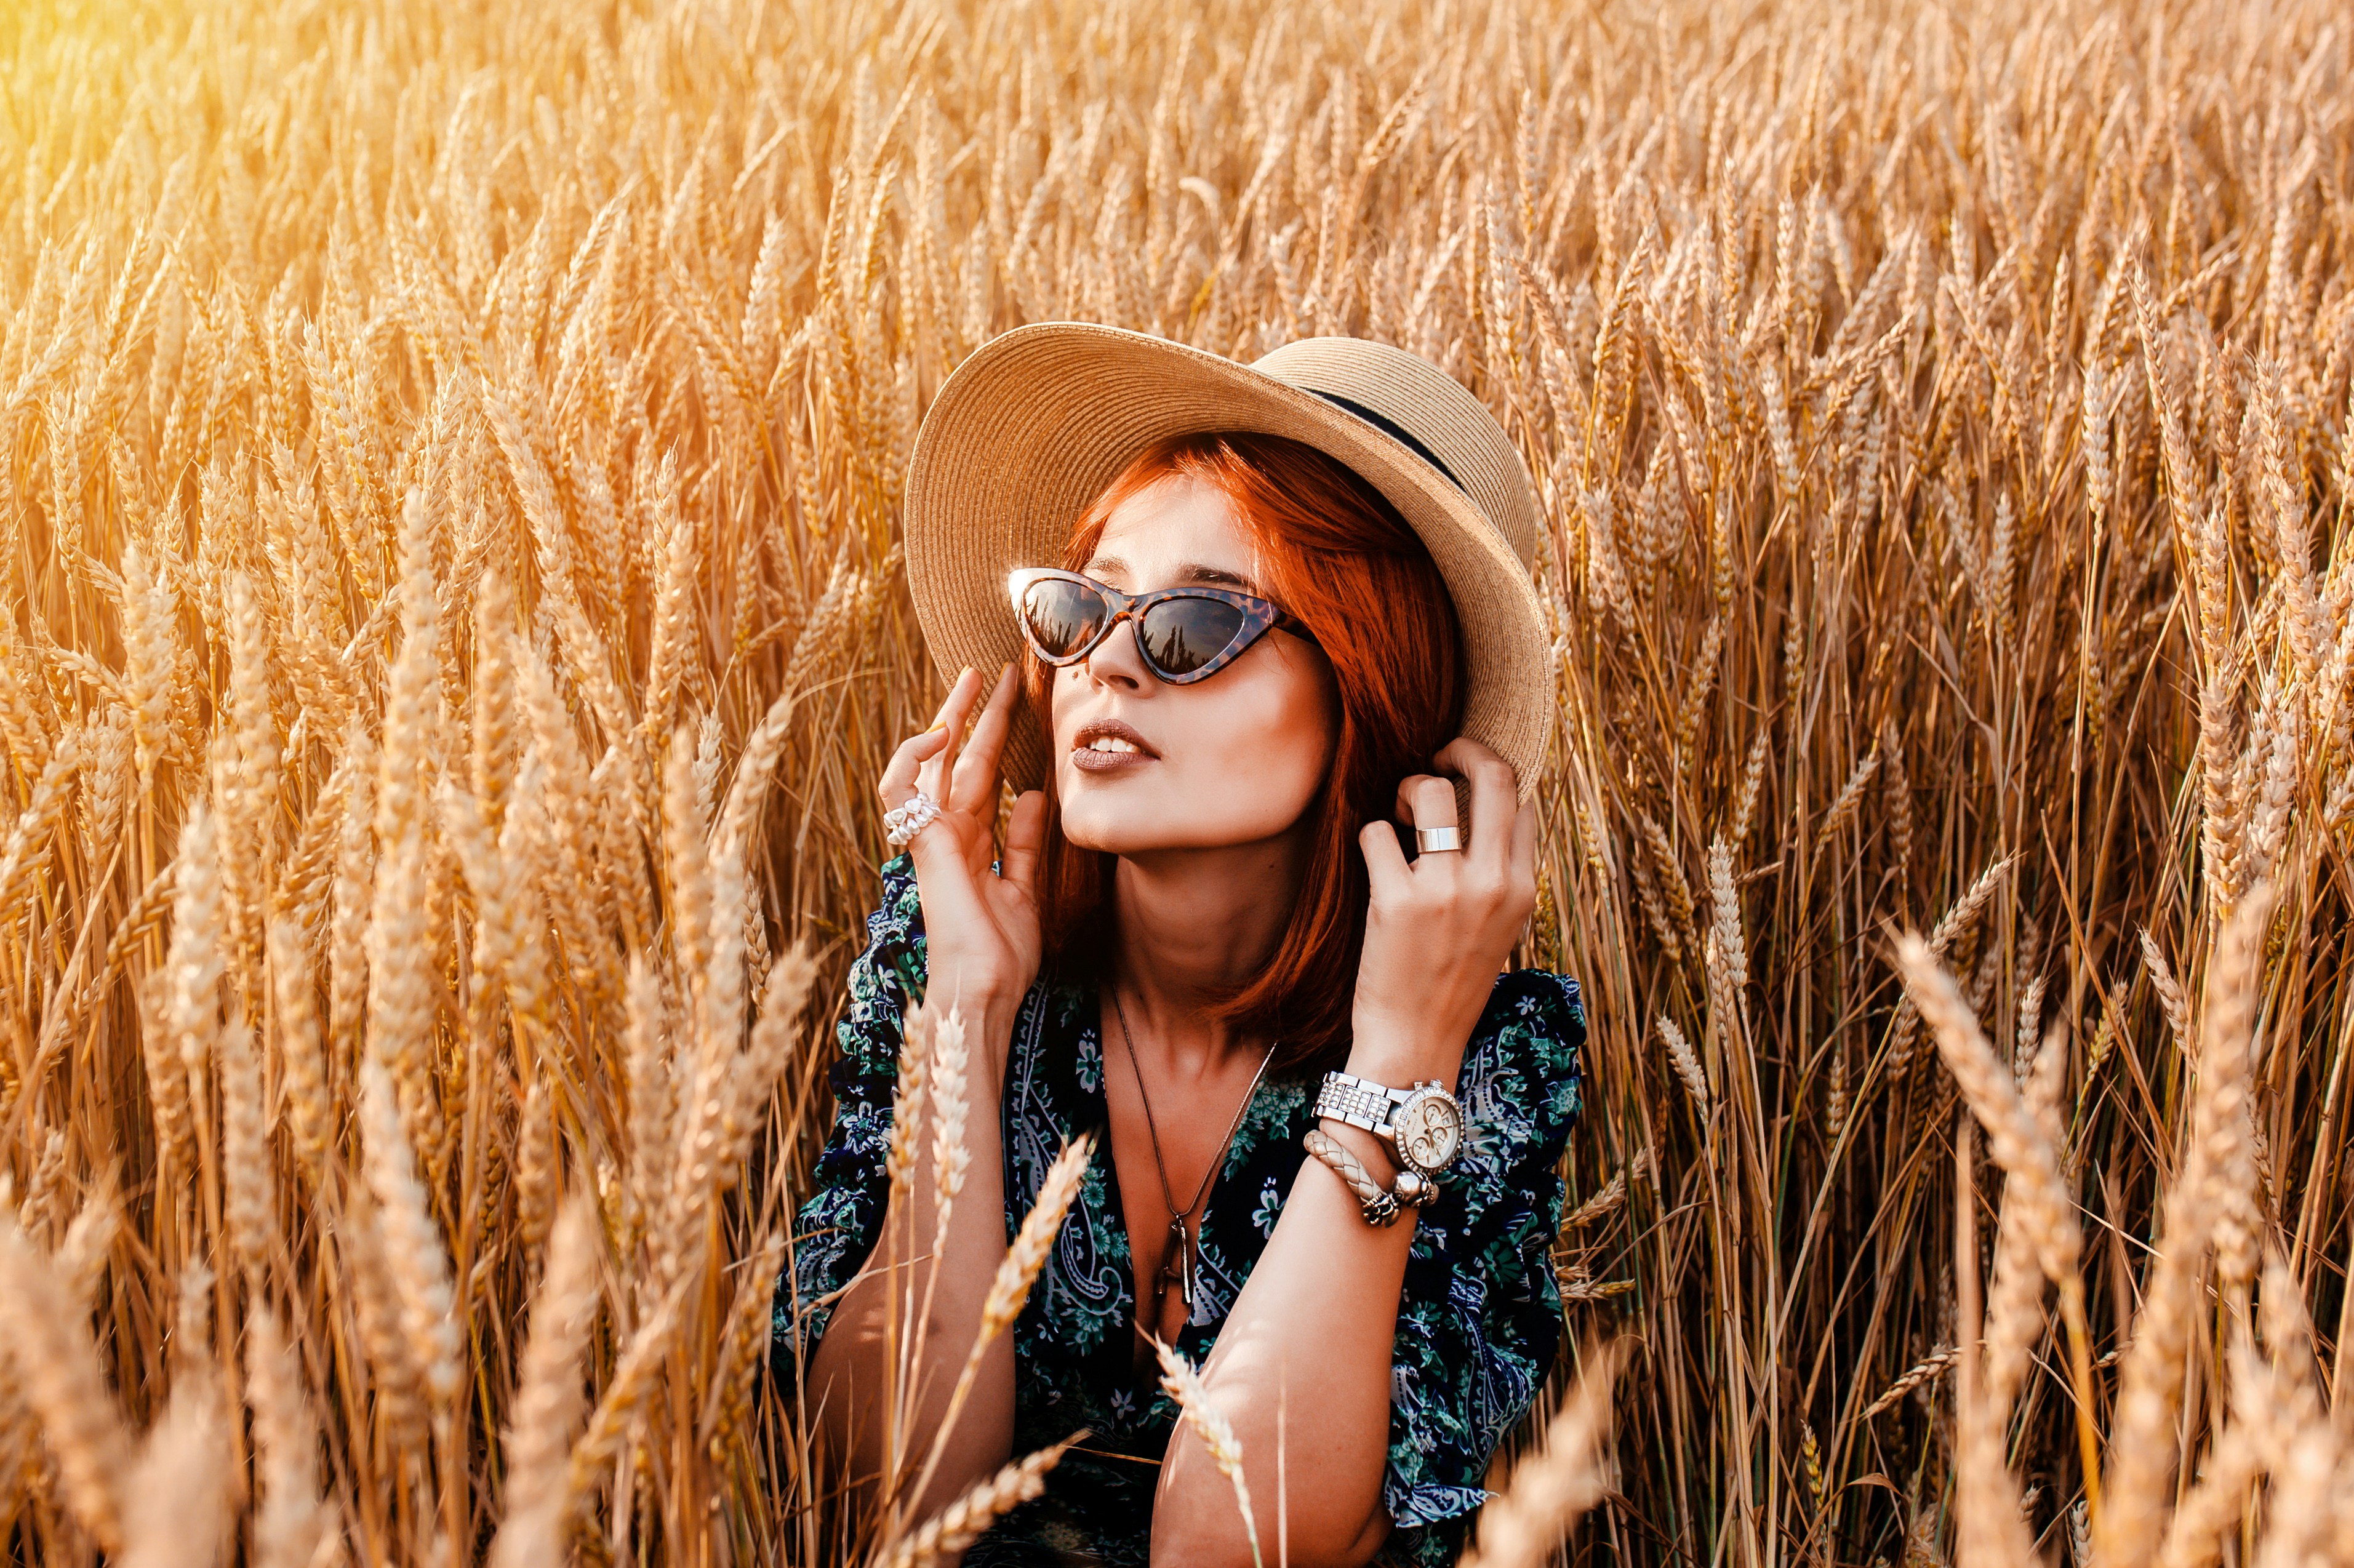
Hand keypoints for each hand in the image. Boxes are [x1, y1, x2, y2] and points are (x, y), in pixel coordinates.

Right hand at [877, 666, 1047, 1067]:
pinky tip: (938, 735)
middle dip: (978, 714)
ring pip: (933, 763)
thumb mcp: (1025, 888)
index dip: (999, 736)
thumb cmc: (1001, 955)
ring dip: (950, 719)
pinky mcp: (921, 843)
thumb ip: (1023, 843)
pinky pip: (899, 790)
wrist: (984, 990)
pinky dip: (911, 759)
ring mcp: (932, 836)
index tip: (1019, 701)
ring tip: (972, 681)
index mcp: (972, 842)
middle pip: (961, 758)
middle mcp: (950, 832)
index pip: (984, 775)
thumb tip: (1033, 795)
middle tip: (997, 671)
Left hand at [1348, 738, 1537, 1087]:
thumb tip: (1489, 811)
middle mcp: (1492, 882)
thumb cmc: (1451, 983)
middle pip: (1494, 775)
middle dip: (1462, 749)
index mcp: (1522, 889)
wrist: (1416, 1042)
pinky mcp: (1396, 900)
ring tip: (1400, 815)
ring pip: (1429, 790)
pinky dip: (1369, 838)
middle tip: (1439, 755)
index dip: (1491, 779)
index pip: (1523, 800)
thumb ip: (1499, 873)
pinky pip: (1375, 831)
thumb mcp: (1499, 928)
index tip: (1465, 781)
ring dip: (1409, 788)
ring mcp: (1445, 889)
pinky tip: (1374, 865)